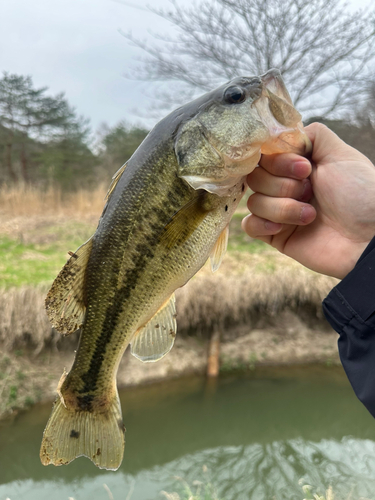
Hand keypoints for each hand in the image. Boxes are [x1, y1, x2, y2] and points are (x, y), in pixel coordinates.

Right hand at [242, 122, 374, 278]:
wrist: (368, 237)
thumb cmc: (360, 195)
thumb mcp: (341, 154)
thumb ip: (313, 135)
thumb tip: (282, 134)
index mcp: (298, 166)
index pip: (265, 155)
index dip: (278, 161)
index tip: (304, 168)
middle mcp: (286, 186)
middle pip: (254, 177)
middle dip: (282, 185)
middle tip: (310, 192)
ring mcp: (279, 212)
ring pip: (254, 202)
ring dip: (283, 208)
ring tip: (311, 216)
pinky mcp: (275, 236)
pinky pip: (250, 226)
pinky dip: (262, 224)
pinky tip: (282, 228)